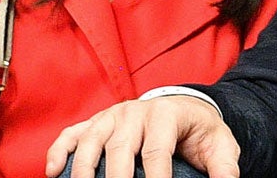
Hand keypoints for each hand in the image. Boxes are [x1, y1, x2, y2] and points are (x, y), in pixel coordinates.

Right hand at [44, 97, 238, 177]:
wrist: (185, 105)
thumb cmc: (200, 131)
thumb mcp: (220, 145)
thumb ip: (224, 169)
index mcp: (166, 114)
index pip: (156, 152)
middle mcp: (135, 111)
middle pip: (119, 149)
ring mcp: (112, 115)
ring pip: (90, 140)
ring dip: (82, 170)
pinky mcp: (96, 122)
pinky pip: (71, 134)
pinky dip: (58, 151)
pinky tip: (52, 173)